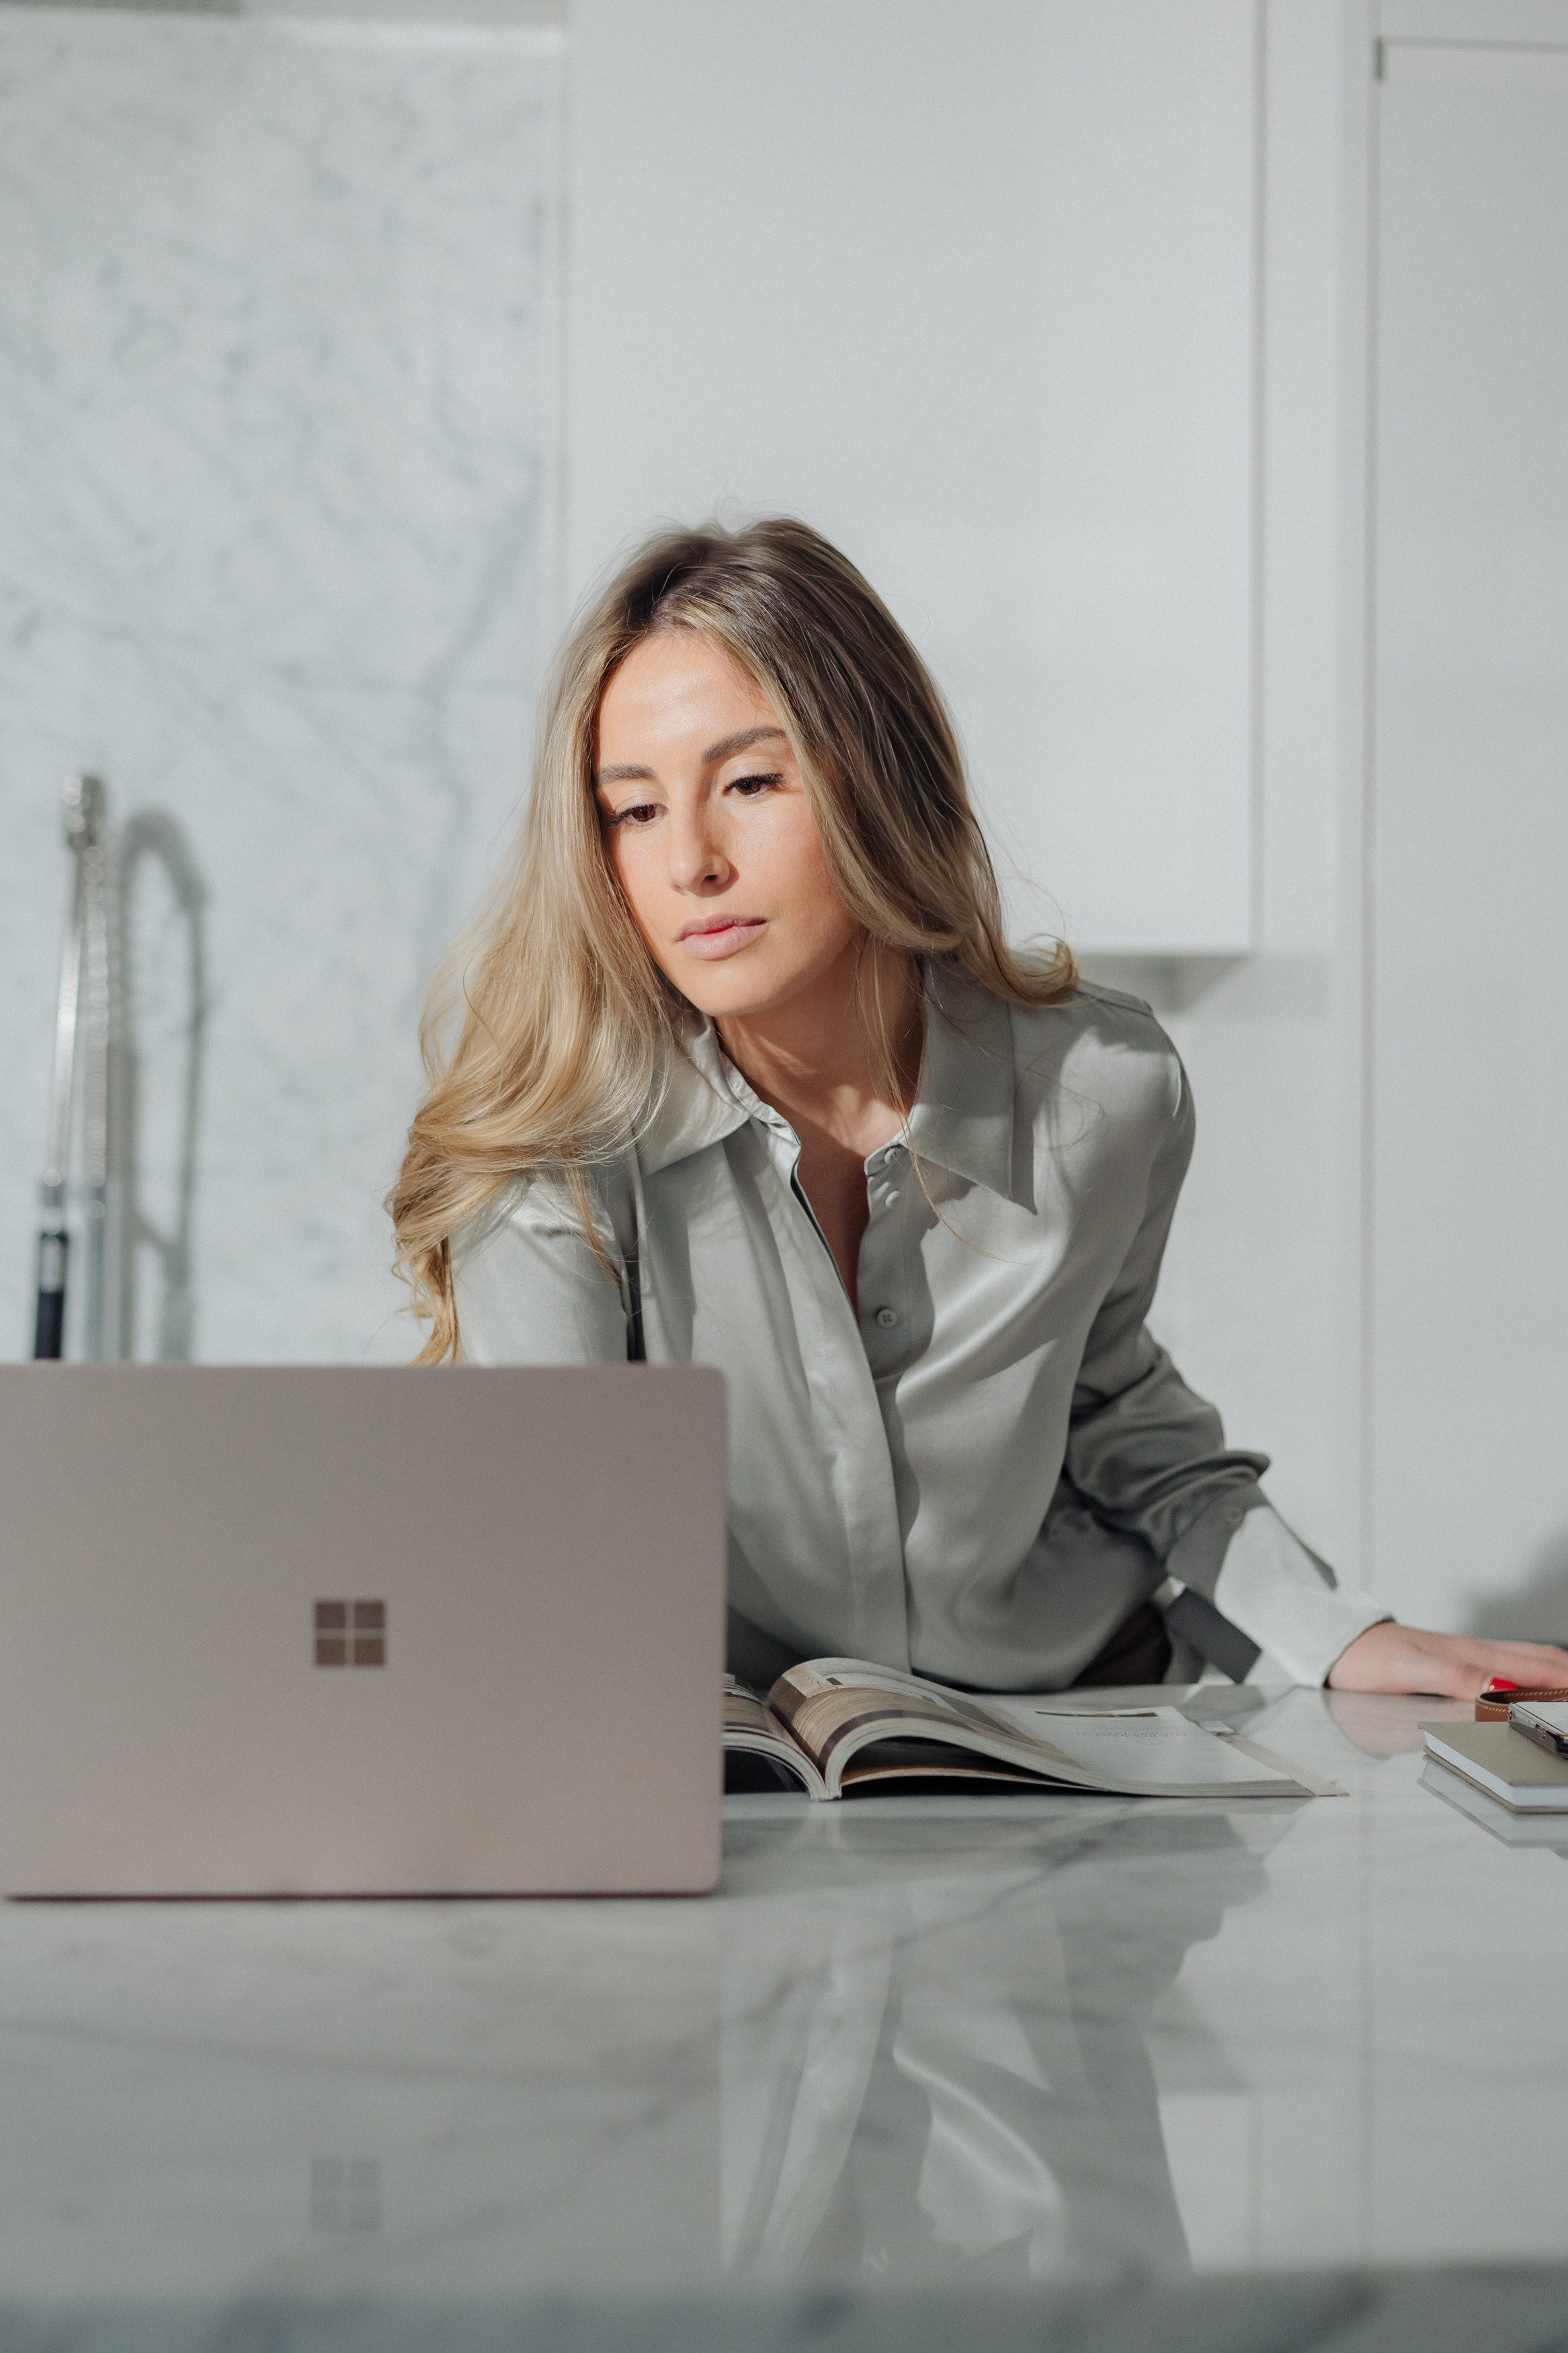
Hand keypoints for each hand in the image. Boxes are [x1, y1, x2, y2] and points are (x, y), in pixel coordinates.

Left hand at [1326, 1621, 1567, 1697]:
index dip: (1565, 1684)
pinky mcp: (1455, 1667)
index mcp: (1472, 1653)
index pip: (1535, 1667)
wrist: (1339, 1646)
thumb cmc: (1368, 1658)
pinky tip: (1532, 1693)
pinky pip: (1505, 1670)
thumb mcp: (1410, 1669)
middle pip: (1540, 1661)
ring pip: (1525, 1663)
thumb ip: (1456, 1676)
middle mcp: (1475, 1653)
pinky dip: (1531, 1680)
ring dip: (1555, 1677)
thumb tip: (1503, 1689)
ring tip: (1567, 1696)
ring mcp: (1467, 1658)